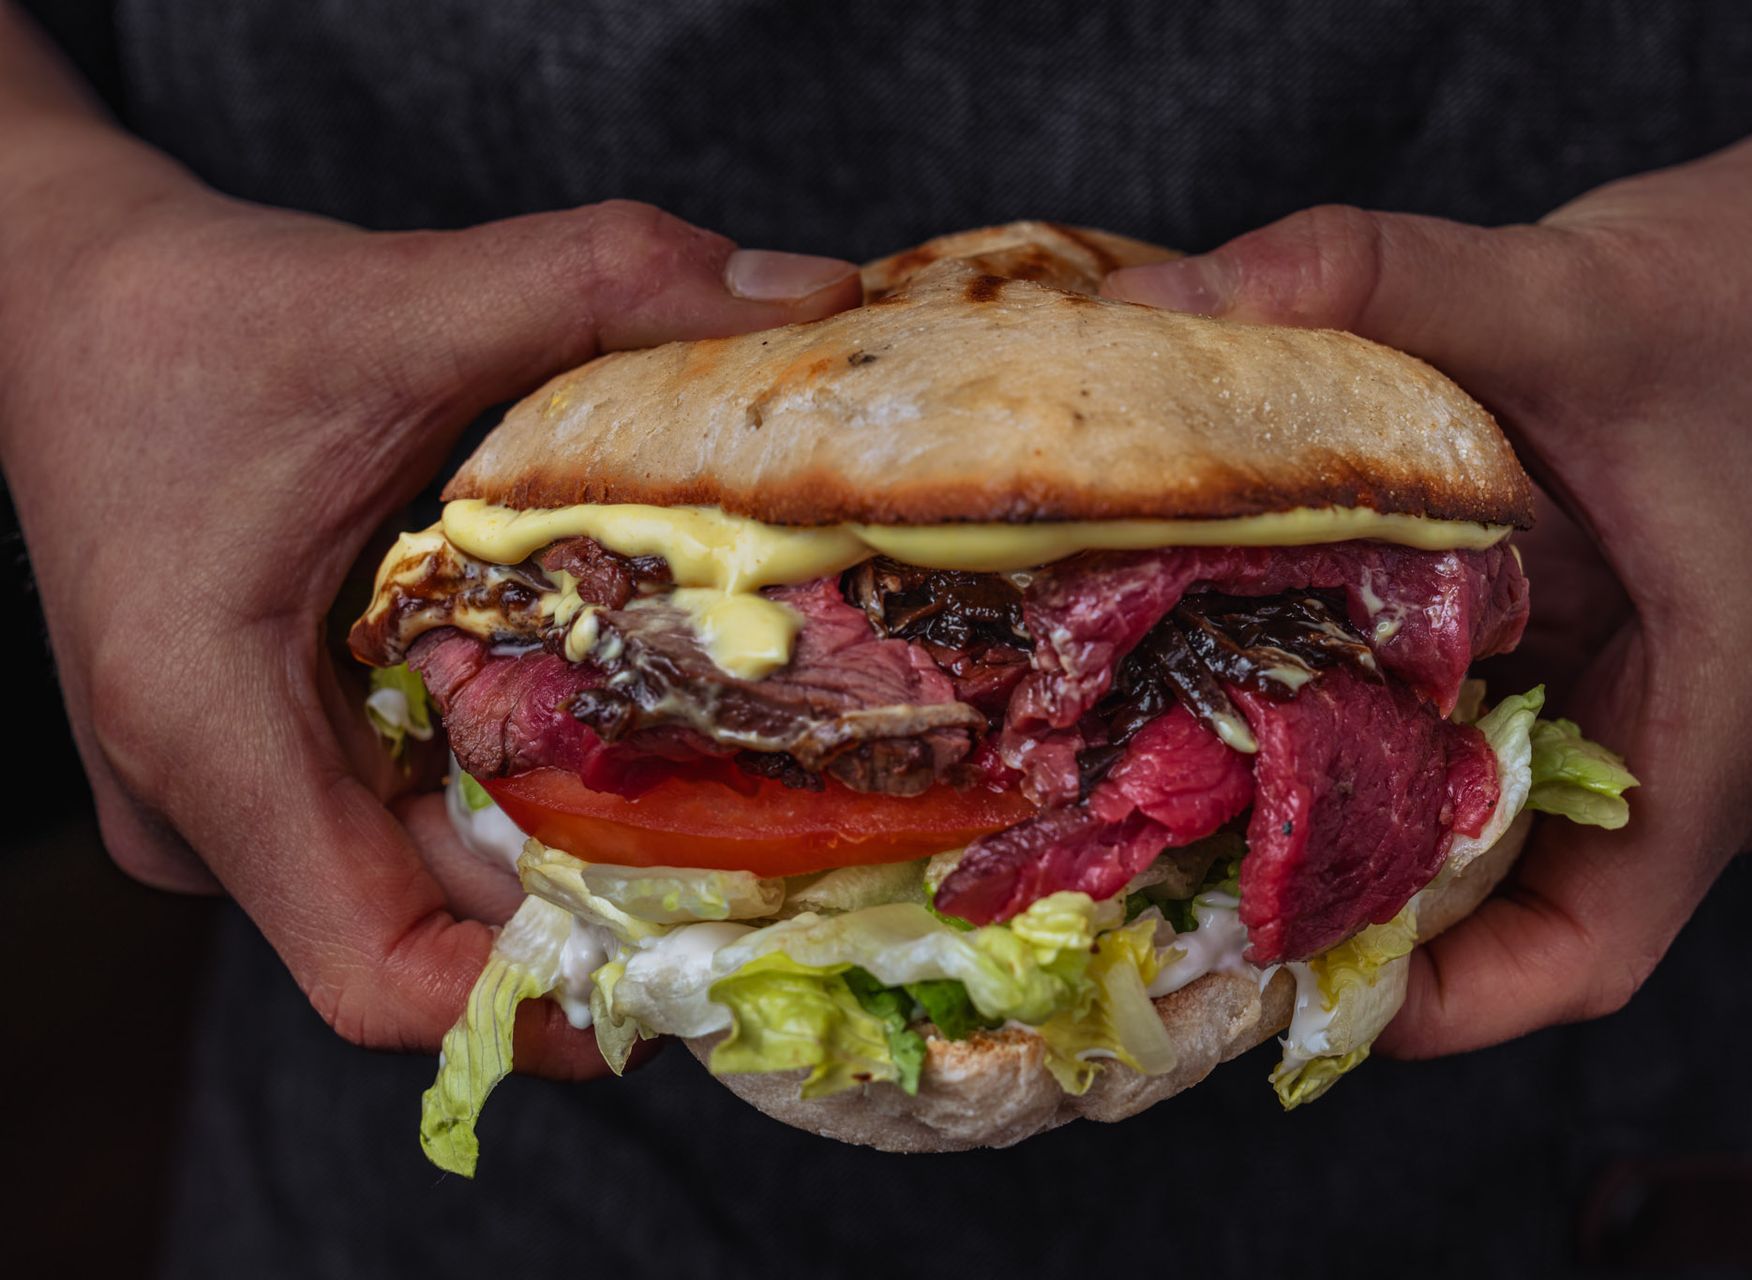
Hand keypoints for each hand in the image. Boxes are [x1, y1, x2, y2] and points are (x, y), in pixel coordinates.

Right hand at [0, 19, 861, 1071]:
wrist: (62, 298)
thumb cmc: (189, 315)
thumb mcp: (404, 295)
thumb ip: (607, 281)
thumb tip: (812, 292)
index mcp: (213, 735)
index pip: (384, 976)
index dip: (545, 1008)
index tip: (697, 963)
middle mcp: (208, 799)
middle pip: (441, 924)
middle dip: (607, 900)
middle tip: (777, 849)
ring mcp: (224, 789)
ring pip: (428, 873)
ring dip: (566, 842)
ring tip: (728, 788)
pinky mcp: (252, 752)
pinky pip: (398, 813)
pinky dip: (505, 788)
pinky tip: (615, 727)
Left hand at [1106, 99, 1751, 1055]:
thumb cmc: (1732, 290)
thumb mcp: (1548, 283)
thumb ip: (1359, 277)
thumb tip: (1145, 309)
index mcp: (1719, 715)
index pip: (1584, 947)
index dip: (1436, 995)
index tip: (1280, 972)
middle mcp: (1685, 754)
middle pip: (1507, 907)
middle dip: (1348, 904)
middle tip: (1182, 880)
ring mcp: (1646, 723)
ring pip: (1486, 835)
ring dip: (1351, 824)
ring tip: (1189, 805)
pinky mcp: (1605, 676)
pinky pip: (1484, 752)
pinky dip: (1380, 741)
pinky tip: (1262, 696)